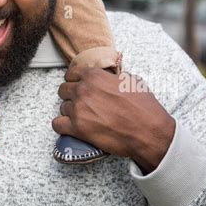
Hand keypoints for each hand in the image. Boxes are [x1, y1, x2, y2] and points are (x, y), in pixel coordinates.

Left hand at [52, 67, 175, 173]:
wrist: (149, 131)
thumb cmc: (143, 107)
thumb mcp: (130, 81)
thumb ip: (112, 77)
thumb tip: (108, 78)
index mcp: (94, 76)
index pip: (71, 74)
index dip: (75, 81)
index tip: (79, 87)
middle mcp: (83, 90)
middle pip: (64, 90)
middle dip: (71, 96)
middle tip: (83, 104)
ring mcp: (78, 109)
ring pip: (62, 107)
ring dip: (70, 112)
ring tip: (84, 118)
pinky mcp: (77, 128)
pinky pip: (57, 125)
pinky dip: (63, 127)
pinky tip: (72, 128)